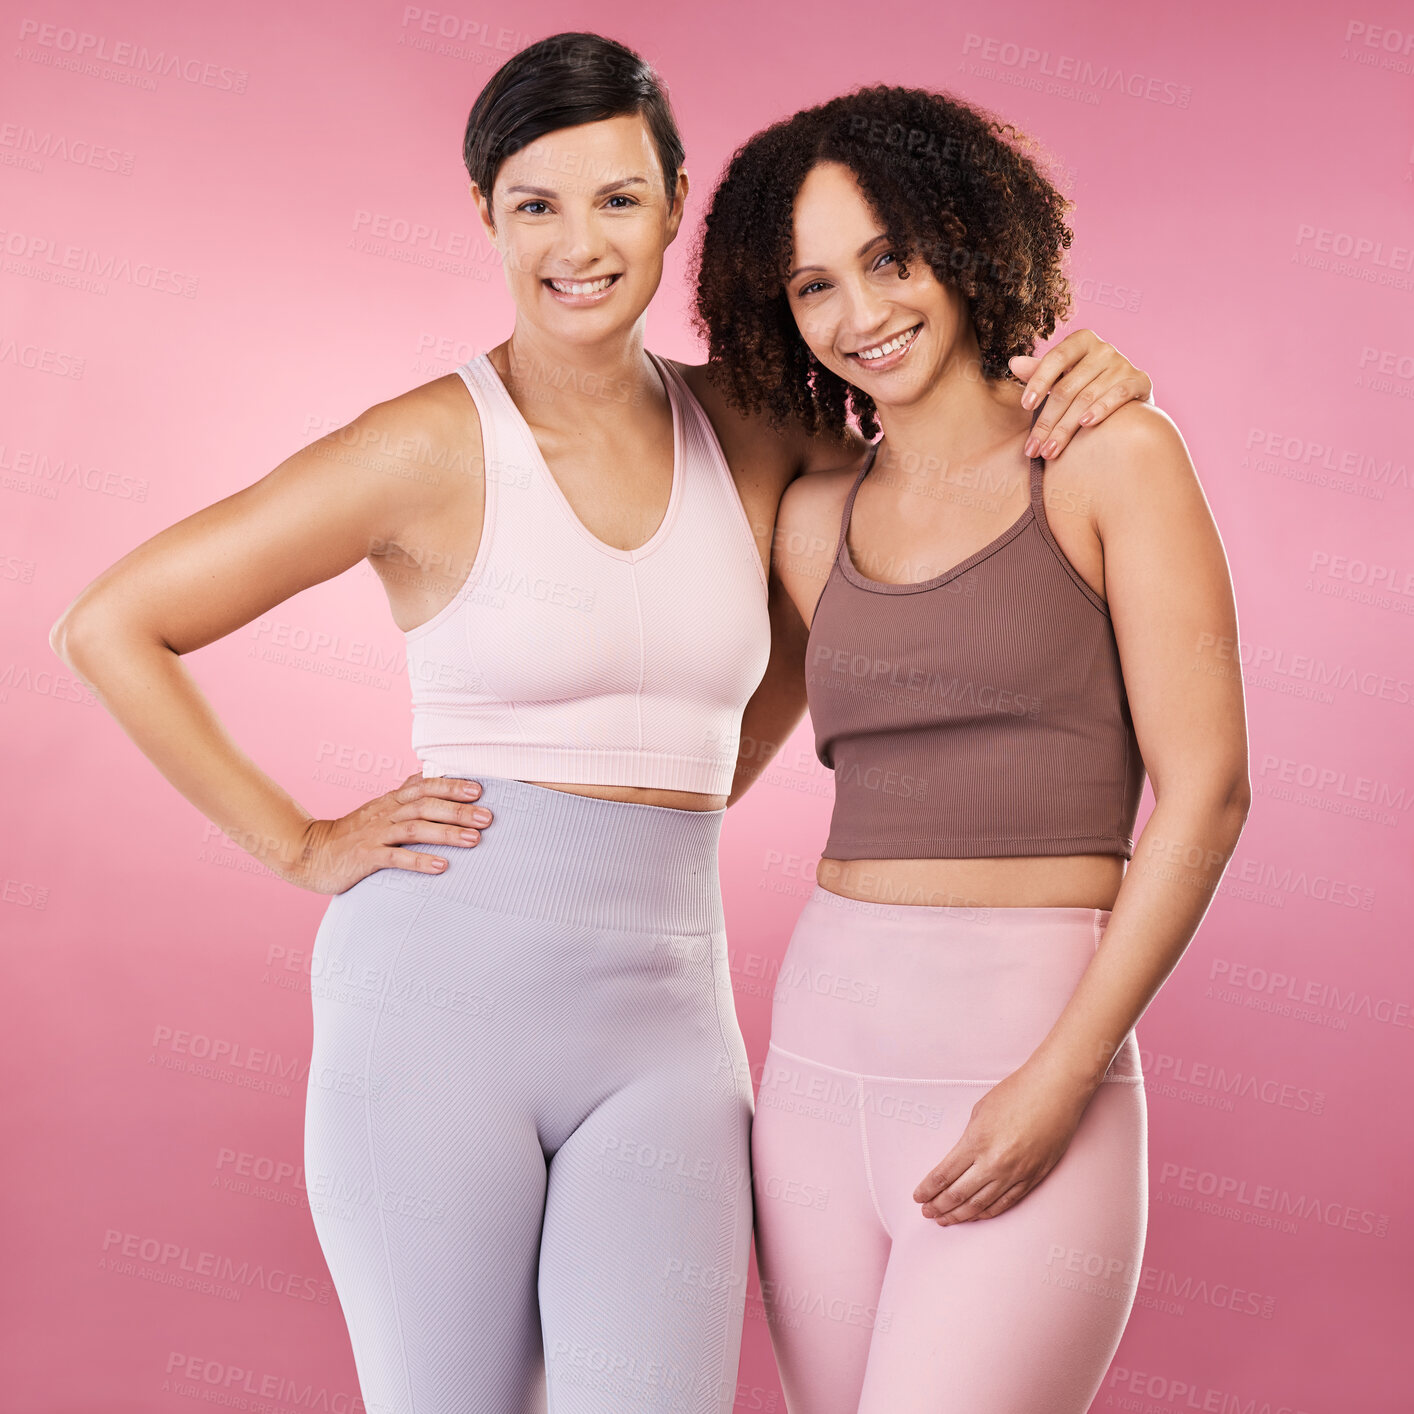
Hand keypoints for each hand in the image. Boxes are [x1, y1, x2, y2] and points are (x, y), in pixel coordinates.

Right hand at [280, 773, 491, 894]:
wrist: (309, 853)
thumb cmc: (352, 834)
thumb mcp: (379, 810)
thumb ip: (403, 795)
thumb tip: (424, 775)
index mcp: (390, 801)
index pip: (424, 786)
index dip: (452, 786)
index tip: (480, 790)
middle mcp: (385, 813)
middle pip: (425, 806)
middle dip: (458, 810)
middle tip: (488, 817)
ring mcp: (374, 835)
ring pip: (414, 829)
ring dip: (446, 833)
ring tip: (474, 840)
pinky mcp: (364, 857)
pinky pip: (395, 857)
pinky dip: (419, 860)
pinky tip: (442, 866)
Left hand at [911, 1059, 1096, 1225]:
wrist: (1055, 1091)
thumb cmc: (1016, 1093)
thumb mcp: (980, 1111)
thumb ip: (968, 1139)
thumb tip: (959, 1160)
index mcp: (976, 1142)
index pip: (944, 1175)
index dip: (928, 1190)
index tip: (918, 1197)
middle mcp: (994, 1163)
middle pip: (959, 1195)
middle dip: (939, 1207)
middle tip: (927, 1213)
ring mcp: (1015, 1173)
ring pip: (981, 1205)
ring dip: (960, 1215)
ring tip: (945, 1219)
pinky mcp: (1033, 1178)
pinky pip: (1006, 1203)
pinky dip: (987, 1212)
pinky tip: (975, 1215)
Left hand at [1009, 329, 1153, 460]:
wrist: (1129, 394)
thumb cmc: (1087, 383)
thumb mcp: (1063, 375)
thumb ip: (1040, 371)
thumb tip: (1014, 363)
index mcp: (1081, 341)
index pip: (1055, 358)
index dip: (1038, 381)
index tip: (1025, 406)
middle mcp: (1103, 349)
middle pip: (1068, 387)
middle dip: (1047, 421)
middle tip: (1033, 448)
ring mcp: (1122, 364)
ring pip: (1087, 397)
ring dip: (1065, 428)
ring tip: (1050, 450)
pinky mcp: (1140, 380)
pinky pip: (1118, 395)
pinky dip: (1101, 408)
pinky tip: (1086, 424)